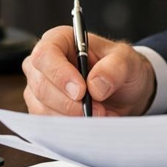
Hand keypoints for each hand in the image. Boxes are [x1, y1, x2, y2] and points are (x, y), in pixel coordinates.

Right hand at [22, 26, 155, 116]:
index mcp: (60, 40)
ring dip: (71, 116)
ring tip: (98, 113)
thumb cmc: (121, 70)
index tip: (81, 91)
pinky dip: (68, 126)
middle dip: (69, 103)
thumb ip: (115, 68)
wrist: (123, 93)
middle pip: (40, 85)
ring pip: (41, 108)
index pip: (45, 54)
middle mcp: (43, 63)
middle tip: (97, 109)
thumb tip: (95, 85)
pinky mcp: (41, 109)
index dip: (59, 74)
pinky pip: (46, 123)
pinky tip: (87, 120)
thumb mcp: (128, 61)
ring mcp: (38, 87)